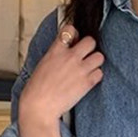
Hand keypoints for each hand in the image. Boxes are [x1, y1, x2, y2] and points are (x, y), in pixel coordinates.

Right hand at [18, 20, 103, 136]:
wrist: (40, 106)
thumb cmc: (37, 89)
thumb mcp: (44, 63)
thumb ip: (56, 54)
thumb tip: (64, 51)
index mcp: (56, 50)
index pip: (70, 29)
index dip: (75, 34)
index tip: (75, 40)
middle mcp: (70, 57)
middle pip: (90, 41)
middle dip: (89, 47)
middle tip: (85, 55)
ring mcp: (80, 69)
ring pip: (99, 56)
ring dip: (96, 62)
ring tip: (89, 68)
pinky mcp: (87, 83)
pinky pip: (100, 73)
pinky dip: (96, 76)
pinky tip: (89, 80)